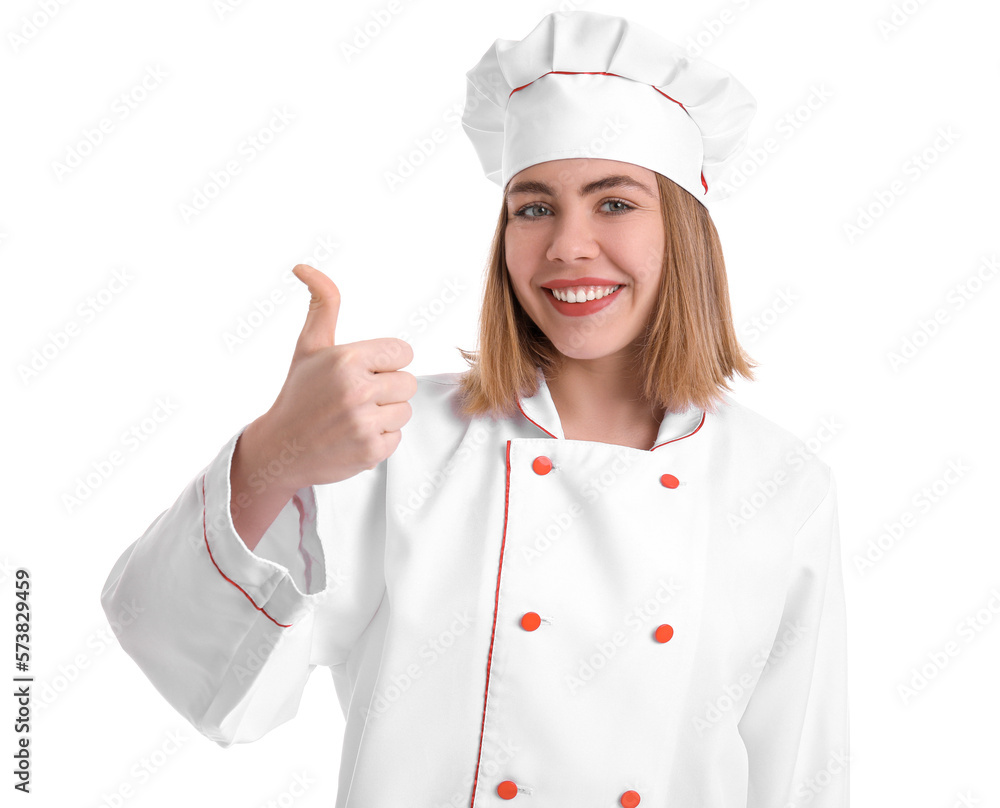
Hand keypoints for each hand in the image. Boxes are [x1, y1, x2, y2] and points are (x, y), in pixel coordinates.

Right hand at [247, 263, 416, 489]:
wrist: (280, 449)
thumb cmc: (299, 393)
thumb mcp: (309, 346)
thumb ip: (322, 304)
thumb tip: (304, 267)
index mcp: (347, 359)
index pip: (403, 353)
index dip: (386, 363)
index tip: (365, 371)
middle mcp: (357, 389)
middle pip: (408, 383)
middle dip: (386, 389)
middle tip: (356, 397)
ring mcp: (364, 423)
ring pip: (405, 411)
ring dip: (385, 415)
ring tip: (354, 417)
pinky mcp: (371, 450)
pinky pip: (397, 437)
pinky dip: (380, 439)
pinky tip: (354, 436)